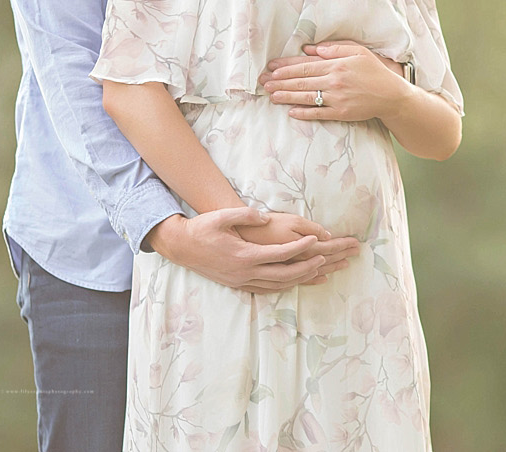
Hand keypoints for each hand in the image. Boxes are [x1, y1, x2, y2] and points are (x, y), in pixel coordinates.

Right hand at [146, 208, 335, 293]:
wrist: (181, 246)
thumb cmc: (202, 228)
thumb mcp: (222, 216)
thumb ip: (246, 215)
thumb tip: (265, 217)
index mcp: (244, 255)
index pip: (281, 253)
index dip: (300, 247)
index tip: (316, 240)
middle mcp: (245, 272)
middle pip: (284, 274)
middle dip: (307, 268)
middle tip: (324, 259)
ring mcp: (241, 281)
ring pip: (277, 285)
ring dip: (298, 279)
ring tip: (317, 271)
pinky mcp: (237, 285)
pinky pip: (266, 289)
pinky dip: (283, 286)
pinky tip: (294, 282)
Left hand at [260, 42, 408, 121]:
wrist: (392, 96)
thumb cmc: (375, 72)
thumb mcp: (358, 52)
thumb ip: (334, 48)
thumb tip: (310, 49)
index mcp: (336, 65)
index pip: (305, 66)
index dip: (286, 67)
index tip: (271, 68)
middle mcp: (334, 81)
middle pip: (301, 82)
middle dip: (280, 82)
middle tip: (263, 83)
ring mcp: (337, 99)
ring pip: (306, 97)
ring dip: (287, 97)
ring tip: (271, 96)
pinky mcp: (342, 113)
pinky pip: (318, 113)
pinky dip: (304, 113)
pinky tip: (291, 112)